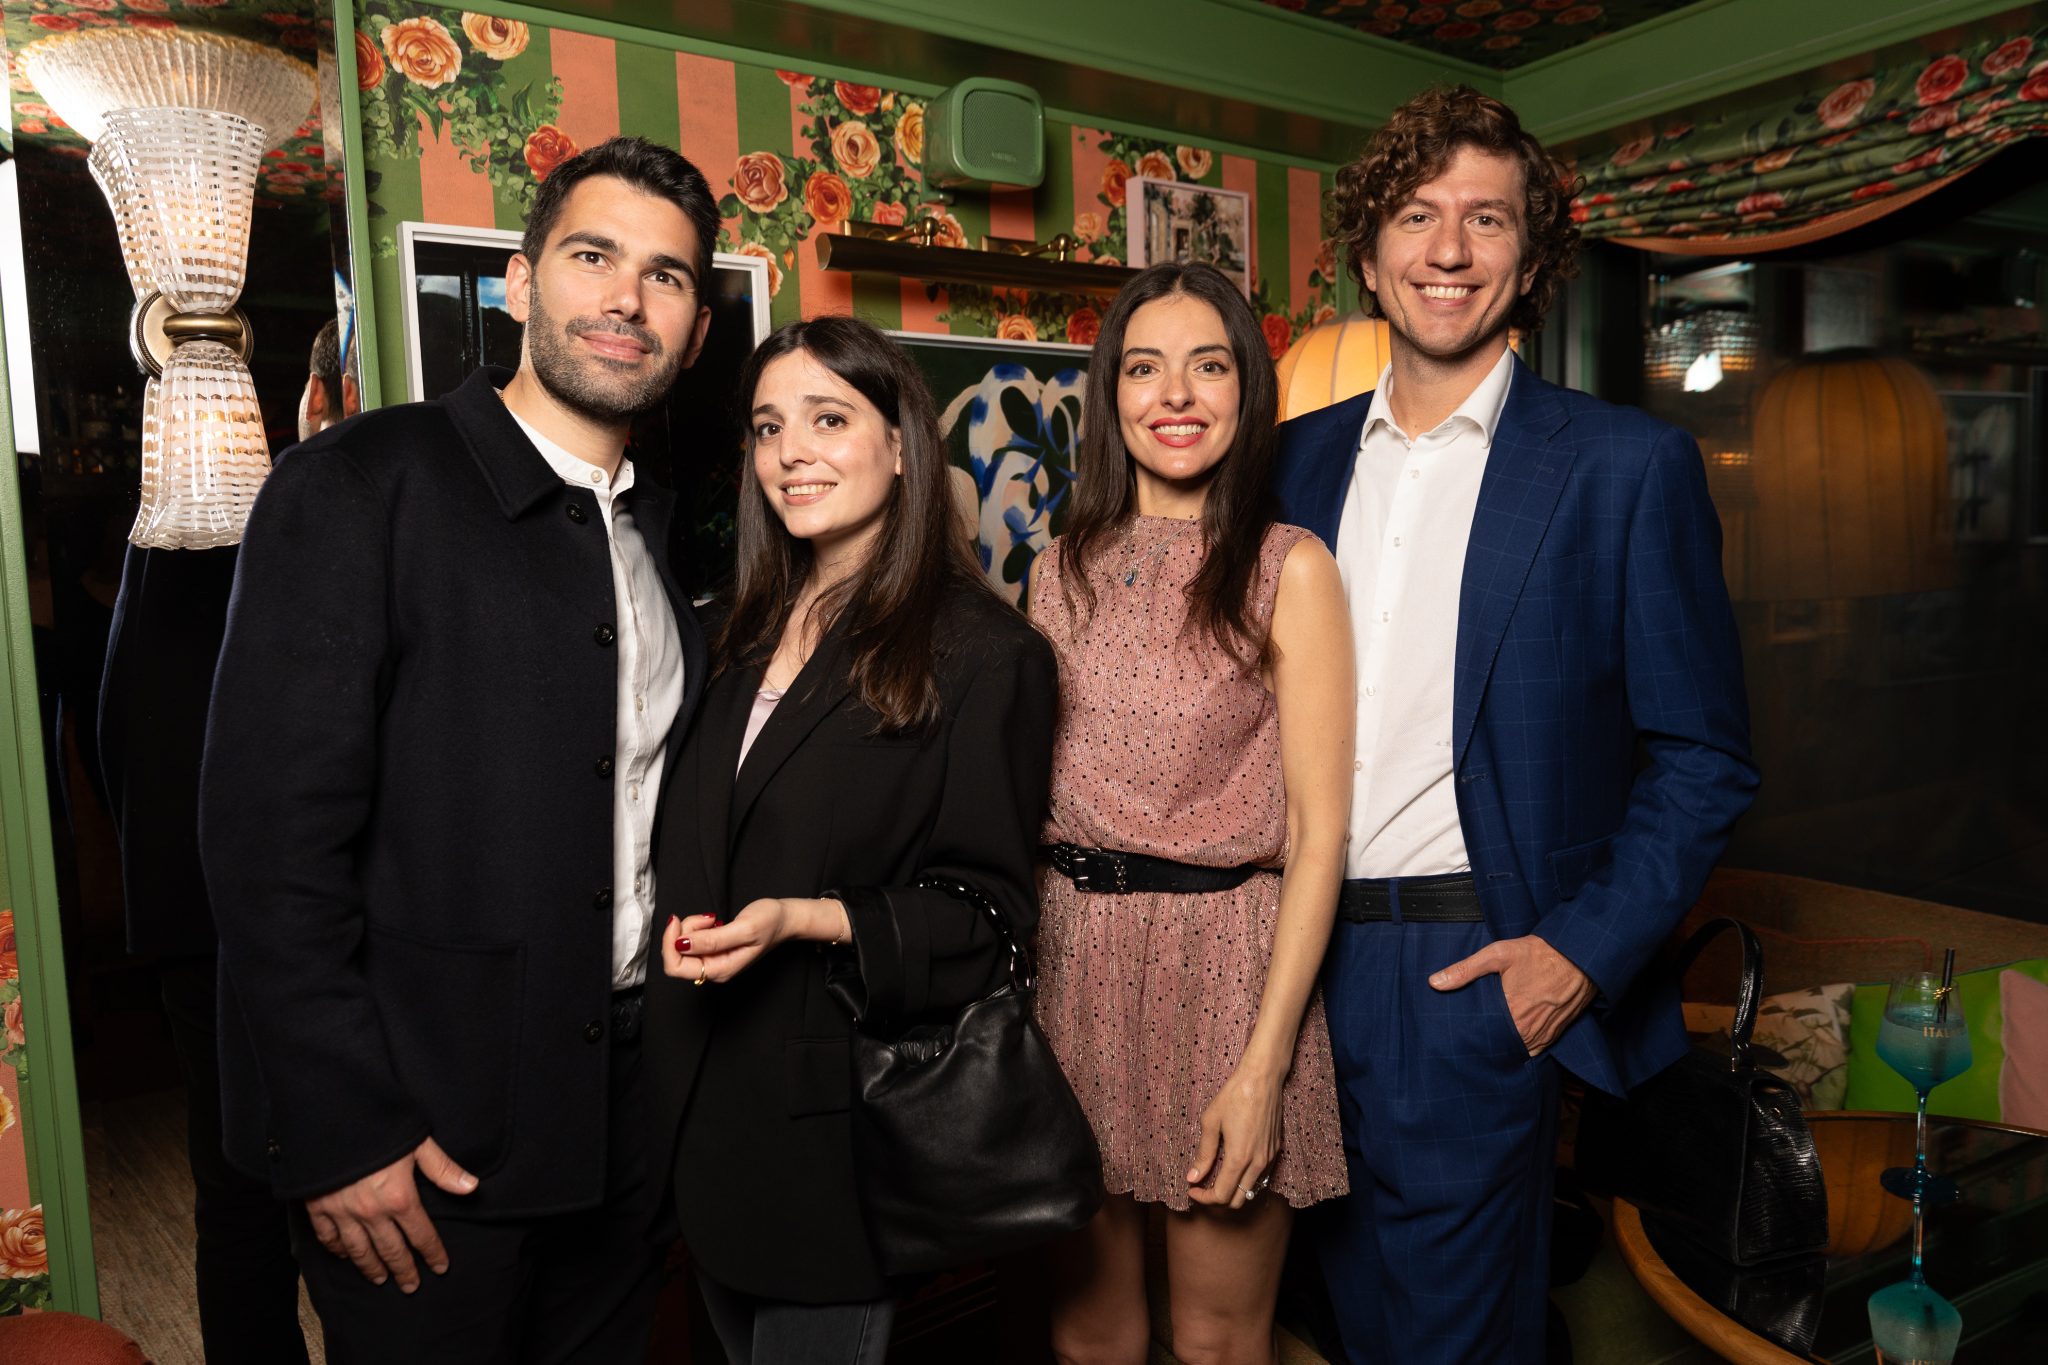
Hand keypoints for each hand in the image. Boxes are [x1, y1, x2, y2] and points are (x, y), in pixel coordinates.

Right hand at [304, 1136, 476, 1289]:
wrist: (330, 1118)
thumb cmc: (378, 1127)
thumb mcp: (417, 1143)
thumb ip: (443, 1169)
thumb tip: (471, 1187)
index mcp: (399, 1198)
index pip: (421, 1234)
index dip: (433, 1253)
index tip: (440, 1267)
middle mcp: (371, 1213)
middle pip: (391, 1250)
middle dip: (404, 1270)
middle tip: (411, 1286)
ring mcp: (342, 1213)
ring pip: (359, 1250)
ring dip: (371, 1267)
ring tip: (380, 1279)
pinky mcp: (318, 1208)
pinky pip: (329, 1238)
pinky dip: (338, 1250)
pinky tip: (345, 1256)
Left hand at [662, 897, 845, 984]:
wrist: (784, 919)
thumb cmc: (770, 923)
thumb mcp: (744, 928)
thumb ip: (713, 940)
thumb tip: (682, 944)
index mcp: (720, 970)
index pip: (676, 967)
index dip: (670, 944)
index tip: (678, 920)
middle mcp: (713, 970)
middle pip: (676, 957)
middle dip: (683, 932)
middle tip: (706, 918)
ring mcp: (712, 961)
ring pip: (682, 946)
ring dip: (692, 926)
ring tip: (714, 919)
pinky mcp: (712, 951)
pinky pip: (690, 940)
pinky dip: (696, 926)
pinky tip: (714, 922)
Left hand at [1185, 1062, 1284, 1209]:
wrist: (1263, 1078)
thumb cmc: (1235, 1095)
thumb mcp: (1211, 1122)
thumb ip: (1203, 1153)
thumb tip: (1192, 1177)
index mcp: (1239, 1157)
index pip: (1222, 1195)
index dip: (1204, 1198)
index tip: (1192, 1189)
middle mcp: (1257, 1163)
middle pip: (1237, 1201)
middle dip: (1217, 1199)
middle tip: (1202, 1187)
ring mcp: (1269, 1158)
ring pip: (1250, 1191)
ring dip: (1232, 1192)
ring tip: (1216, 1178)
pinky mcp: (1275, 1151)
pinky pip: (1260, 1178)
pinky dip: (1245, 1181)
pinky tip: (1233, 1167)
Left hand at [1429, 935, 1595, 1055]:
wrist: (1579, 957)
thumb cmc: (1538, 954)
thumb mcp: (1498, 954)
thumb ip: (1465, 970)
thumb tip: (1434, 982)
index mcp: (1511, 1012)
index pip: (1483, 1036)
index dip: (1470, 1037)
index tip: (1458, 1035)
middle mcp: (1528, 1029)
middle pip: (1499, 1046)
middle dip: (1485, 1044)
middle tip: (1469, 1040)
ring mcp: (1543, 1034)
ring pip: (1517, 1051)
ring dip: (1504, 1049)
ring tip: (1487, 1043)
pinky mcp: (1555, 1034)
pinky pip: (1535, 1051)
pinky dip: (1523, 1049)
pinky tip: (1511, 1043)